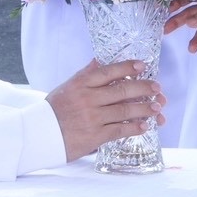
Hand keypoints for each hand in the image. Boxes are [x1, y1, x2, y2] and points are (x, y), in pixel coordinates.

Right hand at [46, 59, 164, 161]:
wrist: (39, 135)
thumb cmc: (55, 110)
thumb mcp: (68, 87)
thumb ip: (86, 74)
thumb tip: (100, 59)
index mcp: (81, 84)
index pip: (109, 71)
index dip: (127, 67)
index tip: (142, 66)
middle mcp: (88, 99)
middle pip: (122, 91)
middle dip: (143, 88)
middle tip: (157, 87)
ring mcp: (92, 117)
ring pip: (125, 111)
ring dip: (144, 109)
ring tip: (157, 107)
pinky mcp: (95, 136)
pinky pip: (120, 130)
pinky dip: (134, 127)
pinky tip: (144, 125)